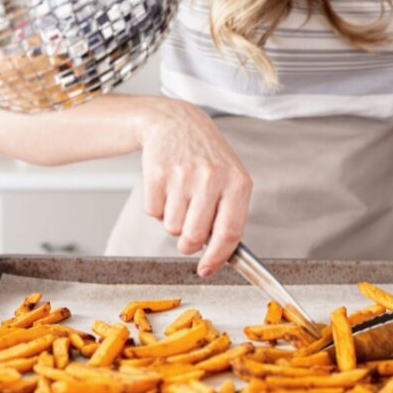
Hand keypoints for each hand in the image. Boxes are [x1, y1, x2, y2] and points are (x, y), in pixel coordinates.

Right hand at [137, 99, 252, 276]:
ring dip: (174, 222)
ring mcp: (183, 175)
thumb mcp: (231, 180)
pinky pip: (154, 212)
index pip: (230, 233)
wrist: (176, 123)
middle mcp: (212, 178)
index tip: (206, 270)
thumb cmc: (208, 158)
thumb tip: (217, 257)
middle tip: (188, 234)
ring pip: (172, 227)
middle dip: (188, 244)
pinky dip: (159, 208)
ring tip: (180, 197)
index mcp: (238, 183)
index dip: (216, 258)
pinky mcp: (157, 173)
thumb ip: (229, 216)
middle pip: (195, 236)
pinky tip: (167, 187)